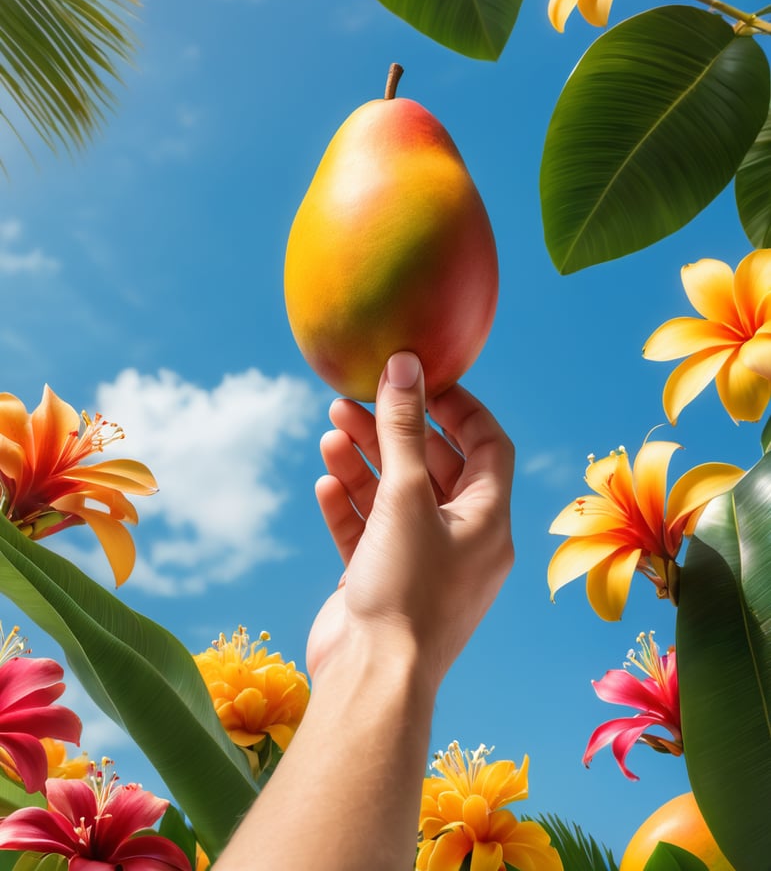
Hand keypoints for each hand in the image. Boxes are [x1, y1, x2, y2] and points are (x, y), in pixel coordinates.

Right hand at [306, 352, 514, 687]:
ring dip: (365, 462)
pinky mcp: (384, 582)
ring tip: (331, 430)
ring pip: (396, 497)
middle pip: (433, 467)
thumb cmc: (405, 590)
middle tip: (356, 400)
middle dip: (395, 431)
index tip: (420, 381)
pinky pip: (370, 531)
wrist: (372, 682)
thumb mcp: (405, 497)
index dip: (457, 407)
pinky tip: (327, 481)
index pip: (488, 444)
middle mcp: (462, 540)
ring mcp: (421, 562)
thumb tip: (404, 365)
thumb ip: (403, 429)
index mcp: (489, 520)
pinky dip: (350, 505)